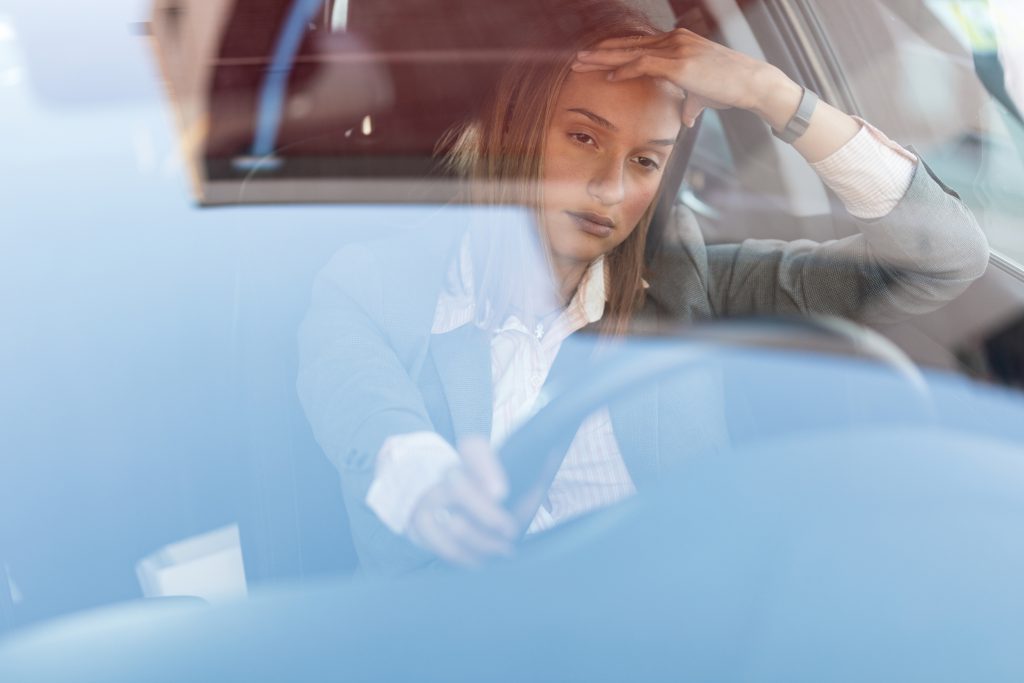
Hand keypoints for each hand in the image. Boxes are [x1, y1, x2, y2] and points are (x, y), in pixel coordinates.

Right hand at [407, 436, 519, 566]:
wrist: (438, 495)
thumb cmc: (487, 489)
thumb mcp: (507, 475)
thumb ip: (531, 470)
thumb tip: (553, 453)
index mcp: (470, 457)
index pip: (473, 449)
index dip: (486, 469)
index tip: (501, 492)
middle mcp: (446, 474)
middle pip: (459, 489)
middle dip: (488, 516)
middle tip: (511, 532)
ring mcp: (430, 499)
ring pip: (454, 525)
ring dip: (483, 543)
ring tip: (503, 551)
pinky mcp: (421, 524)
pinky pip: (444, 547)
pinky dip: (467, 558)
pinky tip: (482, 560)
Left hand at [572, 29, 800, 129]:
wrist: (752, 83)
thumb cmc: (731, 88)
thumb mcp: (704, 93)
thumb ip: (690, 102)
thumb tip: (686, 118)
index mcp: (677, 42)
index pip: (638, 44)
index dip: (614, 52)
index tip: (593, 60)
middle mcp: (674, 39)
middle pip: (628, 44)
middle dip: (600, 53)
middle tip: (577, 60)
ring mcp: (676, 48)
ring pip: (631, 51)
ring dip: (603, 59)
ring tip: (581, 65)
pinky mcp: (679, 63)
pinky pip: (644, 64)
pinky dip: (625, 69)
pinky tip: (608, 76)